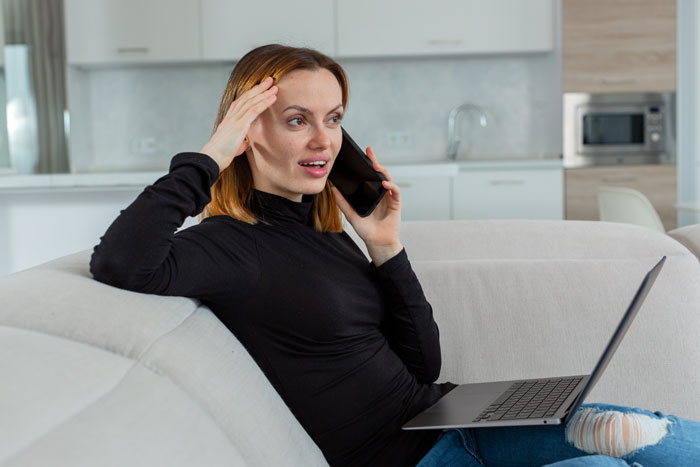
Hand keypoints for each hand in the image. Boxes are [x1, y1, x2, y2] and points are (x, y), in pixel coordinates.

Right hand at [200, 77, 277, 172]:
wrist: (212, 158)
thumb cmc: (220, 154)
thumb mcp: (232, 144)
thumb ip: (239, 141)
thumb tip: (244, 142)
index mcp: (229, 119)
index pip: (242, 102)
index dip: (252, 93)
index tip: (260, 87)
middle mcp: (231, 116)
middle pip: (247, 97)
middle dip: (259, 87)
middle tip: (269, 80)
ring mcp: (235, 119)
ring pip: (251, 101)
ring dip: (264, 93)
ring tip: (274, 86)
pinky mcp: (239, 125)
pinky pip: (254, 111)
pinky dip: (264, 103)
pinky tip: (272, 98)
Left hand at [332, 146, 402, 265]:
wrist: (377, 242)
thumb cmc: (366, 230)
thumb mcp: (351, 214)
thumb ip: (342, 202)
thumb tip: (332, 189)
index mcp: (371, 193)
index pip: (369, 176)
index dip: (368, 164)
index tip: (363, 153)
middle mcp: (380, 193)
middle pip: (379, 173)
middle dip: (375, 161)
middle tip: (369, 152)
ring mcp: (388, 197)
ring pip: (389, 179)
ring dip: (383, 171)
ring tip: (376, 166)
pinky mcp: (396, 203)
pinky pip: (395, 191)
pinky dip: (391, 186)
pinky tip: (385, 183)